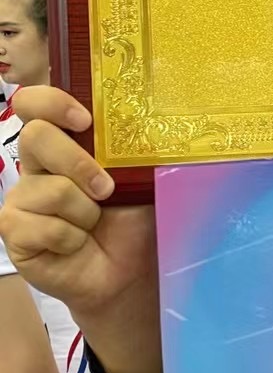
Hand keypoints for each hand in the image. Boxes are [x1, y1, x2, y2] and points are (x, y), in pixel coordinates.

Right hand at [0, 87, 161, 372]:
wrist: (128, 271)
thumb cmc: (133, 218)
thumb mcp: (141, 177)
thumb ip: (134, 147)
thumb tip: (159, 117)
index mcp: (66, 141)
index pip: (36, 103)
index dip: (51, 101)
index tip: (84, 119)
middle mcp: (37, 164)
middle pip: (36, 136)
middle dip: (78, 163)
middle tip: (107, 190)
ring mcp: (21, 197)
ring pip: (49, 189)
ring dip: (84, 212)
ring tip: (93, 225)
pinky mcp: (13, 230)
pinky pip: (43, 226)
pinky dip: (71, 238)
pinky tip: (76, 245)